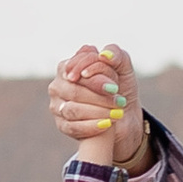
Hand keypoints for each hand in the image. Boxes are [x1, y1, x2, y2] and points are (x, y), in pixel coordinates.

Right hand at [49, 42, 148, 169]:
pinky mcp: (62, 125)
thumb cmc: (120, 88)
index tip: (114, 86)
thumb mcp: (123, 67)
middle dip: (98, 98)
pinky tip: (107, 124)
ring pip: (73, 110)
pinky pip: (73, 127)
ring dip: (98, 112)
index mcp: (68, 66)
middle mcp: (58, 85)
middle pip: (74, 91)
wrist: (125, 115)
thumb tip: (104, 55)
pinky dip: (92, 126)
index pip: (74, 69)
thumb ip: (115, 54)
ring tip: (117, 113)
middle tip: (119, 102)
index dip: (94, 78)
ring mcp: (57, 106)